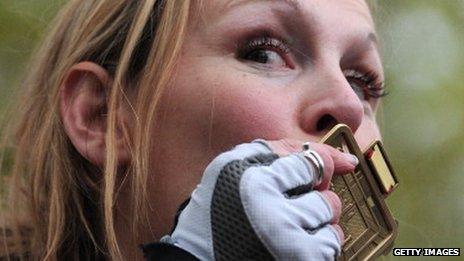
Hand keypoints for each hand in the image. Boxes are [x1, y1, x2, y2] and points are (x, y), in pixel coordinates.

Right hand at [165, 139, 357, 259]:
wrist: (199, 257)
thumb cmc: (219, 208)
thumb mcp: (237, 165)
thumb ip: (285, 150)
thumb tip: (347, 161)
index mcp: (253, 182)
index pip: (312, 163)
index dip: (305, 174)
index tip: (295, 183)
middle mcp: (271, 214)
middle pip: (327, 198)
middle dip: (311, 203)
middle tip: (284, 211)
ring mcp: (287, 245)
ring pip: (331, 222)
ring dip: (315, 224)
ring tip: (288, 228)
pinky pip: (331, 246)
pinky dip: (317, 244)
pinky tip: (293, 243)